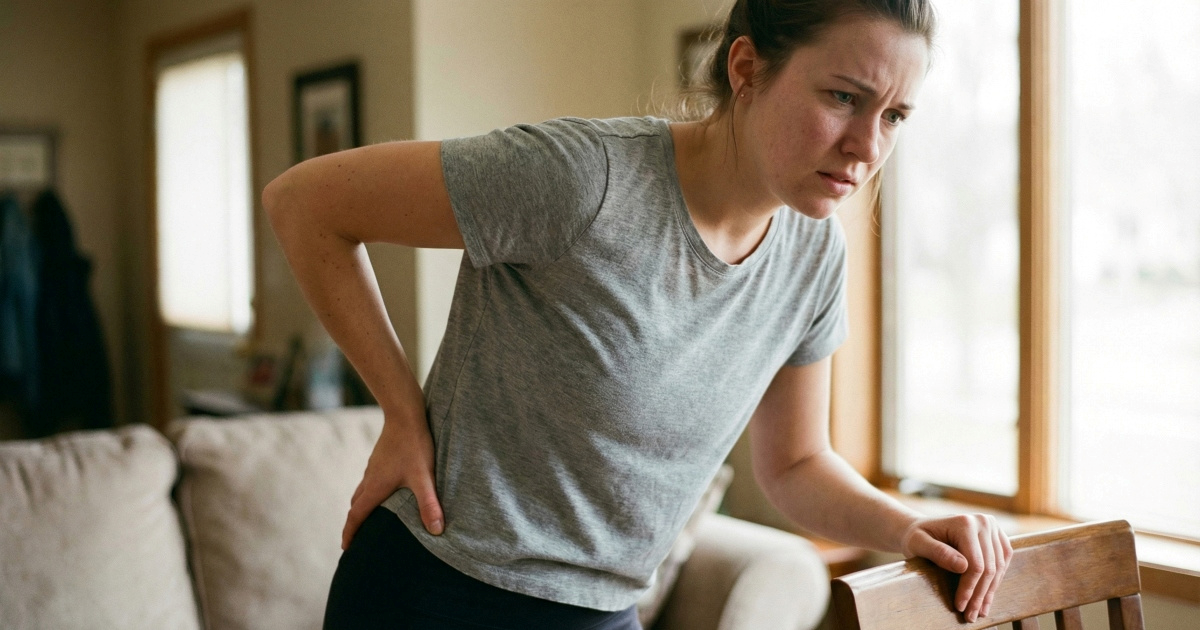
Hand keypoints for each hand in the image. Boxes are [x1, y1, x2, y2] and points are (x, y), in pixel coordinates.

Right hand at [342, 414, 443, 549]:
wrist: (405, 413)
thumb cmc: (414, 445)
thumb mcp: (424, 477)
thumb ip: (429, 504)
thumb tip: (436, 530)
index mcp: (375, 487)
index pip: (356, 515)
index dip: (350, 533)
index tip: (345, 548)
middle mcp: (370, 478)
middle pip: (356, 505)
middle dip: (354, 523)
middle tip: (356, 538)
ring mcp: (374, 467)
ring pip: (362, 491)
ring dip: (362, 507)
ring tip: (370, 518)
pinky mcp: (380, 458)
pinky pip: (370, 480)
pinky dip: (371, 493)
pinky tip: (385, 491)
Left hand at [900, 514, 1012, 622]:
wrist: (922, 528)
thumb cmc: (917, 536)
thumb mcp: (918, 543)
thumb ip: (938, 552)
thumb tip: (962, 566)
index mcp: (965, 523)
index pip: (975, 564)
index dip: (969, 588)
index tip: (960, 606)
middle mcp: (983, 522)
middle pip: (989, 567)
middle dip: (979, 595)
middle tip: (970, 615)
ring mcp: (992, 527)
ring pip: (999, 567)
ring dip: (990, 591)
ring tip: (979, 610)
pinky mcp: (997, 535)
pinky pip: (1003, 561)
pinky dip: (996, 580)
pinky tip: (987, 595)